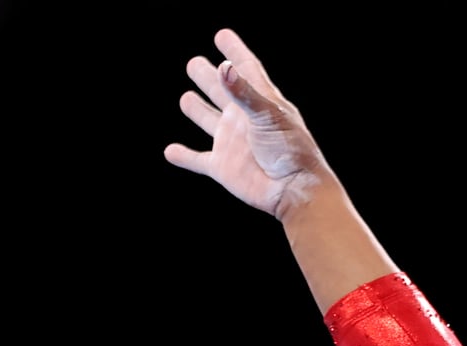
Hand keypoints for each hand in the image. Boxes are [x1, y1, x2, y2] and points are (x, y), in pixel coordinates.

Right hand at [164, 29, 329, 217]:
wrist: (295, 190)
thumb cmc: (291, 150)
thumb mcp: (269, 115)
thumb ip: (244, 92)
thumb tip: (223, 68)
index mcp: (259, 101)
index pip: (245, 69)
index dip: (234, 51)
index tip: (222, 35)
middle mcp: (243, 119)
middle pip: (221, 91)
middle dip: (208, 76)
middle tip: (194, 63)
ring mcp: (232, 143)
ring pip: (207, 120)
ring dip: (196, 110)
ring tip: (186, 98)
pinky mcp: (223, 167)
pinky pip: (197, 160)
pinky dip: (183, 156)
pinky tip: (170, 152)